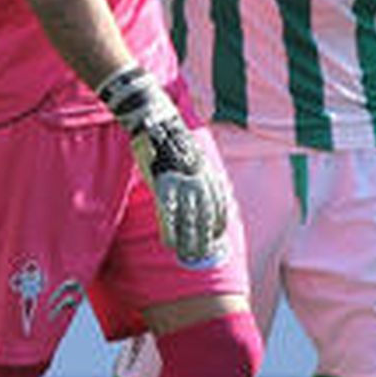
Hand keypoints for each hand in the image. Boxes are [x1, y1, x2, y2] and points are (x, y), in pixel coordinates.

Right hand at [97, 65, 229, 264]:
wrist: (155, 119)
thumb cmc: (172, 135)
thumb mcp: (195, 152)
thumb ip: (201, 170)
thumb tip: (204, 182)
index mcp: (208, 172)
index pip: (220, 206)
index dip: (218, 224)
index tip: (217, 238)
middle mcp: (199, 180)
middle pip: (207, 218)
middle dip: (206, 240)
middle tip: (203, 257)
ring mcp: (182, 183)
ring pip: (189, 221)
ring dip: (189, 242)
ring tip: (187, 257)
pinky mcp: (163, 184)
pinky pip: (169, 215)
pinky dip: (170, 232)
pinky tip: (169, 244)